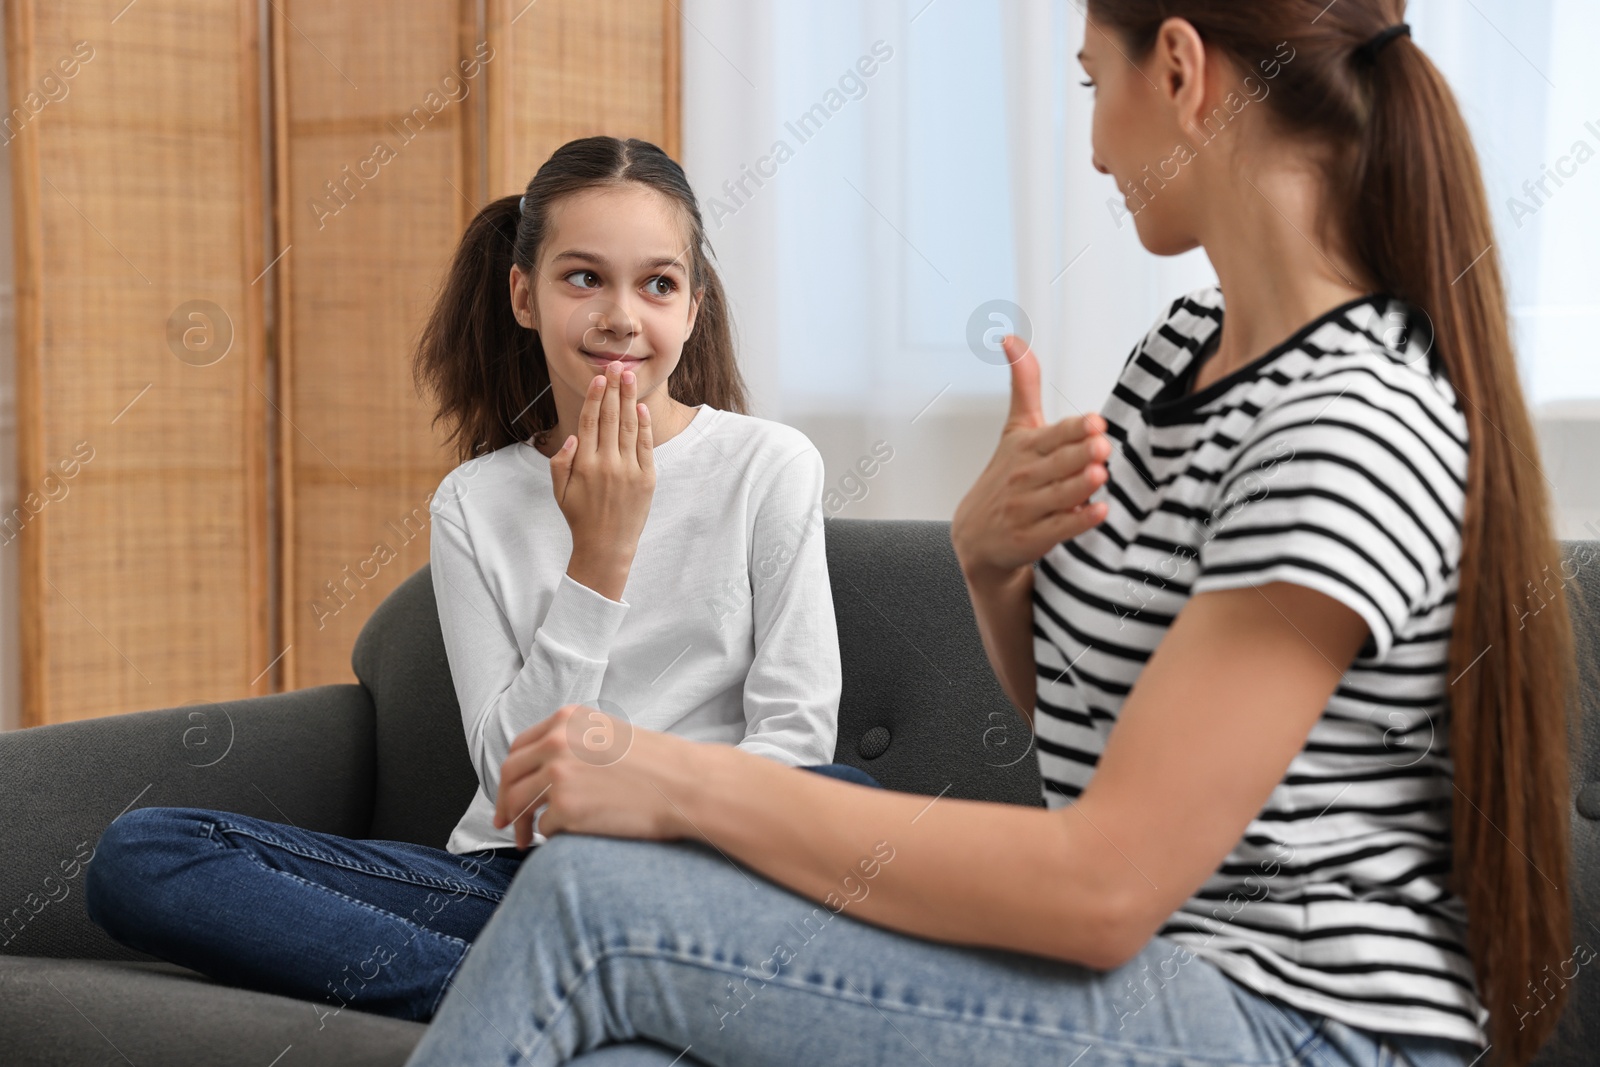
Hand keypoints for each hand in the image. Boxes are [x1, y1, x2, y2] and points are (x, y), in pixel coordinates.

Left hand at [492, 705, 697, 847]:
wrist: (686, 785)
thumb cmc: (658, 765)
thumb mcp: (608, 733)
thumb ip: (572, 742)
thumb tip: (541, 769)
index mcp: (566, 720)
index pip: (519, 747)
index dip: (510, 774)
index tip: (509, 792)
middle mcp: (556, 743)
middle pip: (510, 775)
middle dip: (504, 802)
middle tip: (505, 821)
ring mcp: (558, 775)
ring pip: (519, 803)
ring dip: (519, 825)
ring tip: (524, 840)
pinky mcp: (565, 808)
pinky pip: (544, 827)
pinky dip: (550, 835)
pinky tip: (568, 837)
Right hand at [552, 362, 655, 600]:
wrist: (606, 546)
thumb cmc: (579, 517)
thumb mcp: (559, 491)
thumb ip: (560, 462)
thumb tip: (572, 437)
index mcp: (584, 464)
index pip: (590, 422)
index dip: (596, 397)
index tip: (600, 377)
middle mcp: (607, 464)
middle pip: (612, 417)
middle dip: (614, 389)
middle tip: (618, 364)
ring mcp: (629, 471)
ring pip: (630, 426)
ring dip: (630, 399)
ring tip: (630, 378)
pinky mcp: (647, 479)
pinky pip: (646, 446)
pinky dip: (644, 425)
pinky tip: (640, 407)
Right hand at [952, 335, 1109, 583]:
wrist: (977, 536)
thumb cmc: (1006, 477)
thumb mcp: (1014, 429)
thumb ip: (1023, 385)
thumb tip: (1011, 337)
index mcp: (1025, 447)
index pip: (1052, 435)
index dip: (1074, 430)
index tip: (1094, 423)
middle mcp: (1024, 477)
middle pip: (1057, 464)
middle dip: (1079, 454)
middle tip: (1101, 446)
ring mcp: (1025, 509)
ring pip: (1058, 496)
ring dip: (1080, 485)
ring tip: (1100, 474)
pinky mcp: (1031, 539)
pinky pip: (1058, 529)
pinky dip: (1078, 521)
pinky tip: (1098, 512)